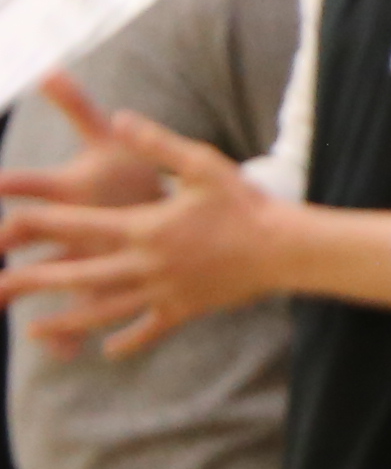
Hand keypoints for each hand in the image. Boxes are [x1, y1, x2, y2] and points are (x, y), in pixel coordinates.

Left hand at [0, 87, 285, 353]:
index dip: (37, 225)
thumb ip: (156, 142)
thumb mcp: (202, 163)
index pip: (76, 226)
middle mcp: (146, 265)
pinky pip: (150, 329)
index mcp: (143, 228)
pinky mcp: (185, 308)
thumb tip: (119, 117)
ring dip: (66, 321)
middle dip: (32, 283)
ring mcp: (164, 291)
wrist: (285, 248)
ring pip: (105, 311)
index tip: (3, 228)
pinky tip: (108, 351)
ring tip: (33, 328)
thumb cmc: (244, 202)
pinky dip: (128, 340)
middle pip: (77, 277)